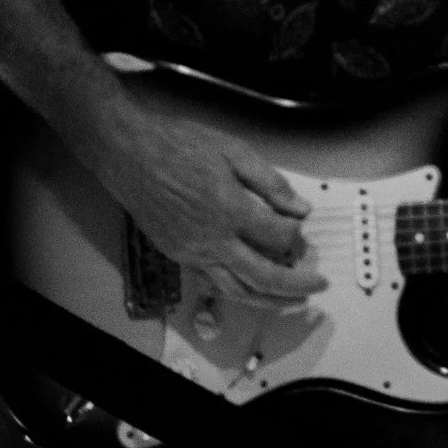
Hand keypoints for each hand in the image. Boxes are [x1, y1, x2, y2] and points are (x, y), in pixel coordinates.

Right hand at [79, 90, 325, 309]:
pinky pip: (212, 284)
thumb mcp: (234, 151)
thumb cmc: (178, 145)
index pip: (279, 236)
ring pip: (236, 290)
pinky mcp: (177, 256)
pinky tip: (250, 291)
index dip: (296, 232)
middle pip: (263, 276)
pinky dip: (236, 293)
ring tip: (292, 301)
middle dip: (296, 285)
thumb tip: (300, 207)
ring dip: (269, 301)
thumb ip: (271, 183)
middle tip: (318, 286)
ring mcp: (192, 252)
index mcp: (230, 210)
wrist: (128, 154)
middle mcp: (211, 239)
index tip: (301, 223)